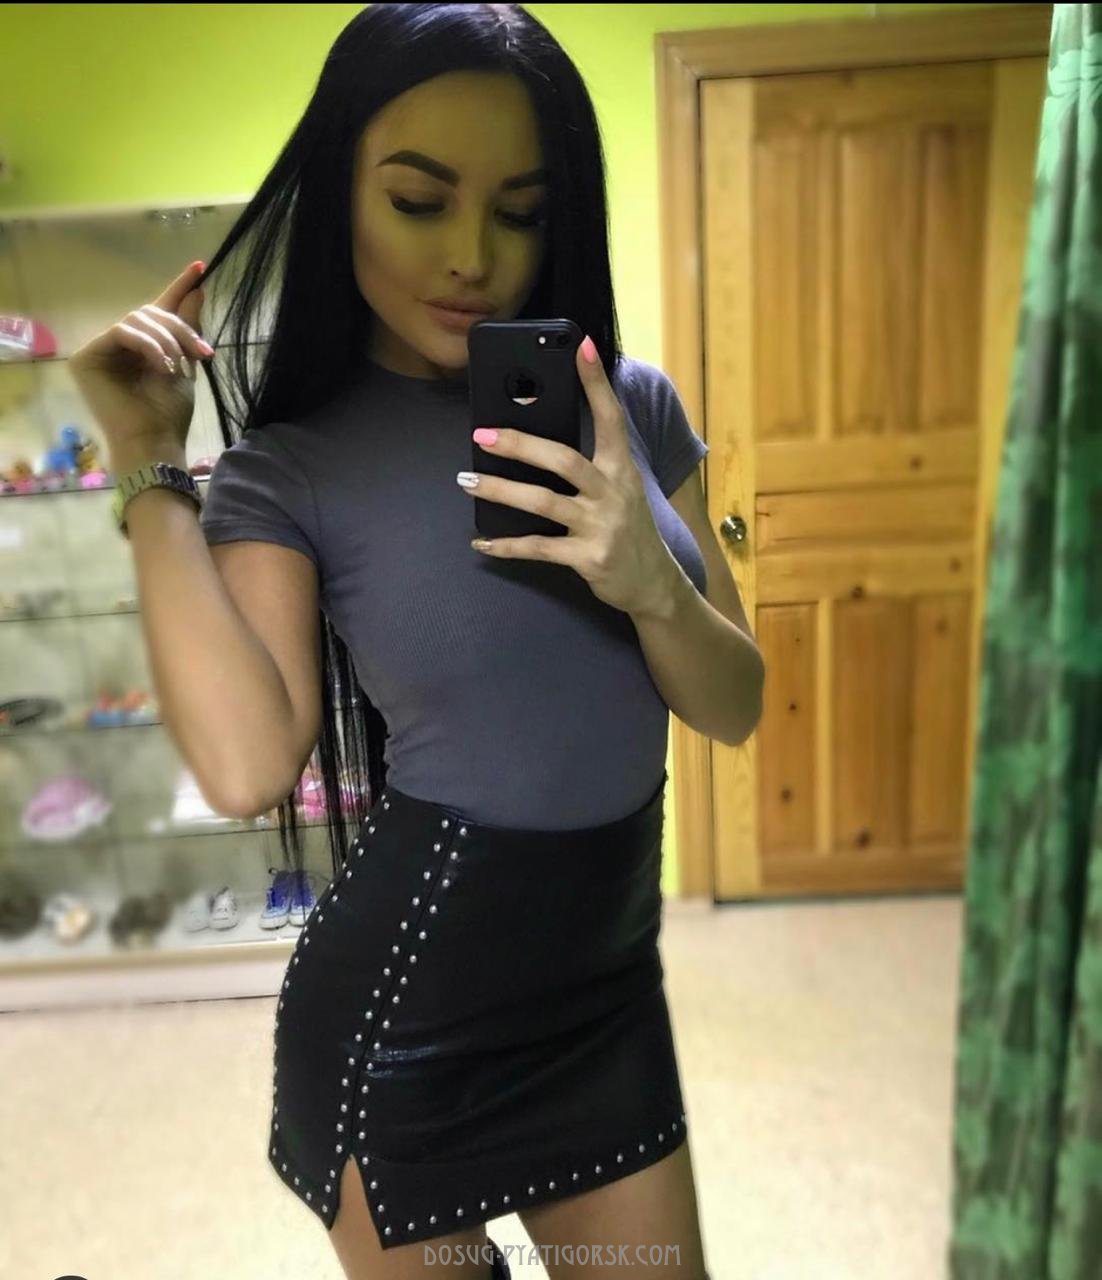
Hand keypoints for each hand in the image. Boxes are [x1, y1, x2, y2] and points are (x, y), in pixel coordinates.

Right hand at [68, 261, 212, 456]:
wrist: (154, 442)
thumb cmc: (169, 413)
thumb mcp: (186, 365)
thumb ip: (187, 328)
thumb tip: (197, 289)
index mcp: (145, 348)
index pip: (159, 310)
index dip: (178, 287)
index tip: (199, 267)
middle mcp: (121, 346)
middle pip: (151, 313)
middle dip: (181, 328)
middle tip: (201, 352)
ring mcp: (101, 350)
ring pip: (138, 319)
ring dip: (167, 340)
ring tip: (177, 366)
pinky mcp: (86, 358)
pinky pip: (122, 331)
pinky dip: (147, 345)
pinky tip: (160, 366)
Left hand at [462, 335, 677, 615]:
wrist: (653, 583)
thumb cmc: (627, 527)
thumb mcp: (620, 488)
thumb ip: (591, 463)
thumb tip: (538, 438)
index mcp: (621, 468)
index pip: (610, 417)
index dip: (595, 382)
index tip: (581, 346)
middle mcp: (612, 492)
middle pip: (563, 460)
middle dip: (519, 445)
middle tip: (482, 434)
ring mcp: (600, 526)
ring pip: (543, 503)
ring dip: (500, 491)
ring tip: (467, 480)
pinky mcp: (588, 557)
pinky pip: (538, 549)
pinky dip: (506, 546)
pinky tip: (481, 542)